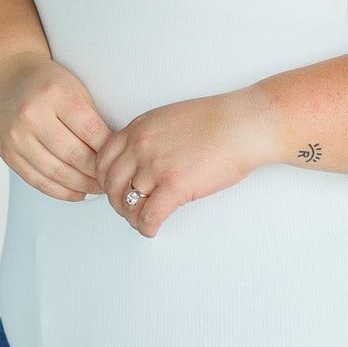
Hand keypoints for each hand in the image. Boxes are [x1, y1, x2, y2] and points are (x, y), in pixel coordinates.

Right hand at [0, 52, 111, 200]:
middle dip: (98, 172)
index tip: (121, 157)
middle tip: (113, 178)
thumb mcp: (74, 87)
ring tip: (99, 188)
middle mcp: (32, 116)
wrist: (3, 76)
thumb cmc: (46, 81)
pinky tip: (78, 193)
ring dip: (83, 186)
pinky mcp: (7, 154)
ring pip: (57, 173)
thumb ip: (91, 117)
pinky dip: (61, 191)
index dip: (109, 149)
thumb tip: (114, 151)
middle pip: (74, 155)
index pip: (91, 131)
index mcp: (55, 95)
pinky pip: (38, 181)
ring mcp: (16, 137)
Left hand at [96, 89, 269, 236]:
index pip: (103, 159)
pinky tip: (153, 229)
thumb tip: (144, 159)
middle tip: (127, 208)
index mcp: (140, 127)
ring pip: (127, 203)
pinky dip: (147, 228)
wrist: (244, 124)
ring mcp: (156, 166)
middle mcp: (142, 146)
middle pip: (111, 184)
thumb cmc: (220, 119)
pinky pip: (148, 216)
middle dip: (116, 201)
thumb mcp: (172, 117)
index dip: (105, 179)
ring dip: (132, 216)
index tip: (113, 188)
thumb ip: (151, 136)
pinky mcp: (175, 186)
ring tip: (143, 220)